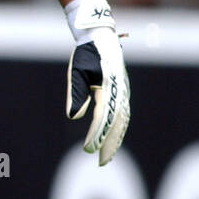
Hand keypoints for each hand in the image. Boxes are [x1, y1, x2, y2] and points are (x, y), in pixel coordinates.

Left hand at [64, 0, 129, 165]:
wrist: (101, 36)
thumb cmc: (86, 53)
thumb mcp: (76, 71)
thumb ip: (76, 93)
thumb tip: (74, 116)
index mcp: (108, 86)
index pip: (102, 118)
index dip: (96, 135)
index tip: (88, 149)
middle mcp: (120, 91)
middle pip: (117, 124)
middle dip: (109, 144)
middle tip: (100, 162)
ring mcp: (124, 92)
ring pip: (122, 121)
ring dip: (116, 139)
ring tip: (107, 155)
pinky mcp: (123, 92)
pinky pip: (124, 115)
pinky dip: (120, 129)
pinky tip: (113, 138)